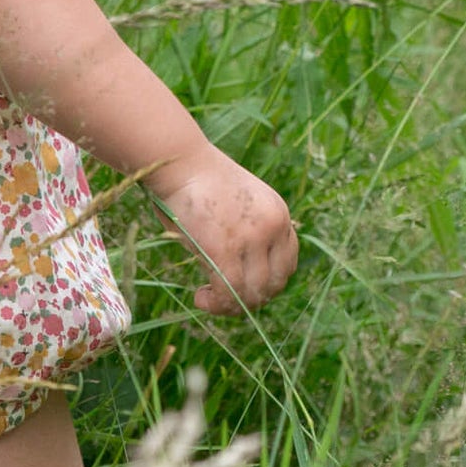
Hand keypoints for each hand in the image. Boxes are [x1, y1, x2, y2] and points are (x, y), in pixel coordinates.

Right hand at [153, 148, 297, 315]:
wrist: (178, 160)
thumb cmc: (195, 180)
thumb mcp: (236, 206)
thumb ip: (245, 234)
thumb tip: (233, 276)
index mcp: (278, 213)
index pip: (287, 264)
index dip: (266, 283)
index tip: (242, 286)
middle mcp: (272, 226)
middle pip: (274, 283)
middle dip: (250, 299)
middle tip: (223, 298)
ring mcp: (251, 238)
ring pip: (253, 292)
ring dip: (231, 305)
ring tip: (207, 300)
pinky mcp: (225, 248)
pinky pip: (229, 292)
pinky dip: (216, 303)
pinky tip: (200, 297)